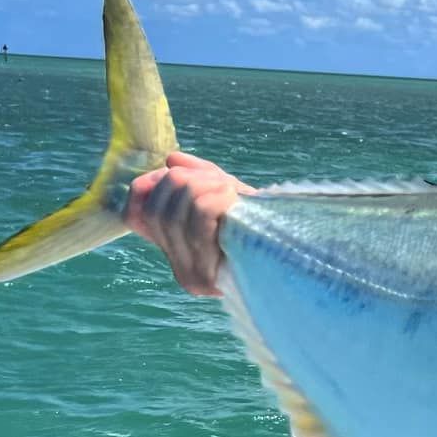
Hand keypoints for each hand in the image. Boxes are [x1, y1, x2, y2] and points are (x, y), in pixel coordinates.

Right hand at [123, 152, 252, 295]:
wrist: (301, 252)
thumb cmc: (265, 223)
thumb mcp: (228, 194)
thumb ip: (198, 175)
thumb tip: (171, 159)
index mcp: (177, 252)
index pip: (135, 210)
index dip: (153, 184)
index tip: (180, 173)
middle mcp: (179, 268)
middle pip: (158, 204)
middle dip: (189, 180)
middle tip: (220, 183)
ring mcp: (190, 277)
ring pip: (178, 207)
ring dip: (207, 187)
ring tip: (230, 190)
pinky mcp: (206, 277)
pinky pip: (200, 217)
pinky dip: (216, 196)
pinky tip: (233, 197)